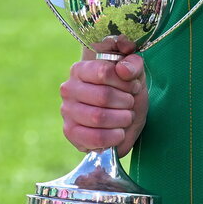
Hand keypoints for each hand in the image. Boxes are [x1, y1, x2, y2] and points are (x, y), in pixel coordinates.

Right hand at [60, 39, 148, 155]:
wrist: (120, 114)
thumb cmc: (125, 91)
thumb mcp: (134, 74)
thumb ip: (133, 65)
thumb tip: (123, 69)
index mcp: (81, 69)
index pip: (104, 72)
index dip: (125, 82)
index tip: (133, 87)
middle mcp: (69, 88)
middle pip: (103, 96)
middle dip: (125, 102)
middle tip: (130, 104)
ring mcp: (67, 111)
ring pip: (98, 117)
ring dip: (122, 119)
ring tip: (126, 117)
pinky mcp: (70, 132)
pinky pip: (94, 137)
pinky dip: (113, 137)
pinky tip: (120, 133)